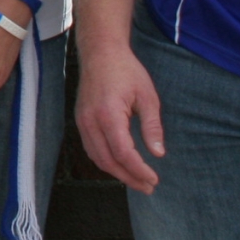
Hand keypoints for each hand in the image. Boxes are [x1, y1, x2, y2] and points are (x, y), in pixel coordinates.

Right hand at [75, 41, 163, 193]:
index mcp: (109, 114)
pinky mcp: (80, 120)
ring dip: (117, 173)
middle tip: (148, 186)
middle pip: (108, 161)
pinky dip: (105, 161)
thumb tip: (158, 153)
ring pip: (97, 158)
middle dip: (129, 178)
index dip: (139, 170)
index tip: (154, 179)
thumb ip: (152, 126)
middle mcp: (91, 121)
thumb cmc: (126, 70)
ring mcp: (82, 121)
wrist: (100, 52)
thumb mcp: (147, 96)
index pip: (123, 153)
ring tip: (137, 180)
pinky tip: (120, 164)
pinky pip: (91, 148)